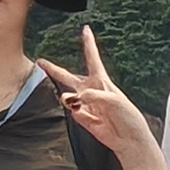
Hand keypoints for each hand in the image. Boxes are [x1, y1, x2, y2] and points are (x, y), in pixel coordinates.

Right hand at [42, 26, 158, 169]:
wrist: (129, 140)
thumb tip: (74, 98)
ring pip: (67, 96)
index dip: (88, 43)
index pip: (92, 58)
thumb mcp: (114, 100)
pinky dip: (76, 113)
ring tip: (72, 101)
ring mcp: (86, 105)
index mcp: (102, 81)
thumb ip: (93, 96)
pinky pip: (72, 112)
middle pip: (68, 77)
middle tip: (41, 62)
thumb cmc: (128, 117)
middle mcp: (92, 91)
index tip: (85, 29)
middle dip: (54, 69)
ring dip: (68, 97)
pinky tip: (83, 115)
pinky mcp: (83, 118)